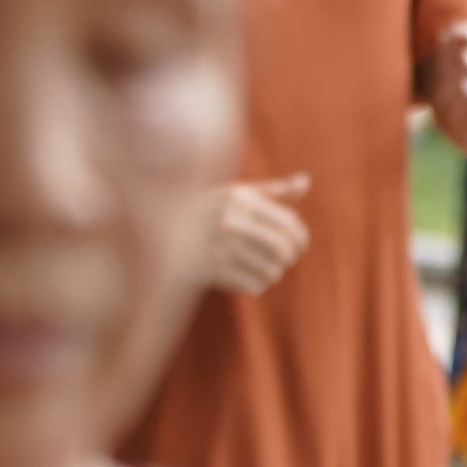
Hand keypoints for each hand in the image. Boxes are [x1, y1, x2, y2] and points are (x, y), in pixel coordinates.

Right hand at [201, 177, 313, 294]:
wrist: (160, 233)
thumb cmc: (208, 210)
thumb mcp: (236, 193)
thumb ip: (274, 189)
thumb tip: (306, 180)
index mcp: (239, 199)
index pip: (288, 222)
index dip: (301, 237)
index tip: (300, 244)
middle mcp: (229, 221)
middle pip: (283, 248)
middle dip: (290, 256)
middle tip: (286, 258)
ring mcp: (218, 247)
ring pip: (271, 271)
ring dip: (274, 272)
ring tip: (265, 267)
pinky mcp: (209, 271)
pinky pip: (254, 285)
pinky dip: (257, 284)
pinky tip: (248, 277)